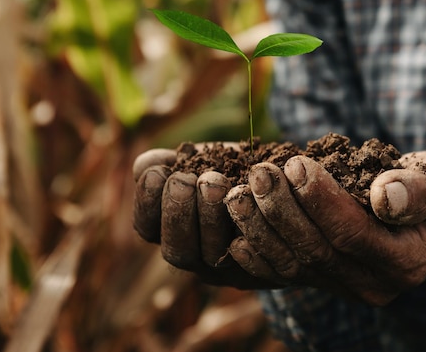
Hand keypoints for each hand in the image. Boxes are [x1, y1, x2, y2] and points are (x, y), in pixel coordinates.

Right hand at [132, 148, 279, 288]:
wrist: (281, 178)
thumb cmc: (232, 167)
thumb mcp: (200, 158)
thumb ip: (170, 162)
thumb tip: (144, 166)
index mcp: (173, 228)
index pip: (148, 227)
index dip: (147, 202)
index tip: (156, 174)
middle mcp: (198, 255)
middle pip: (177, 250)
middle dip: (177, 212)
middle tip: (186, 180)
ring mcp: (230, 266)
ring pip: (211, 256)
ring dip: (210, 218)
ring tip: (216, 181)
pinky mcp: (265, 265)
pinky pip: (253, 255)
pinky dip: (249, 226)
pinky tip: (247, 196)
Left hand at [225, 152, 425, 304]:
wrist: (419, 209)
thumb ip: (420, 189)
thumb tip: (386, 197)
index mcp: (405, 263)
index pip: (353, 235)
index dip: (320, 201)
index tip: (295, 164)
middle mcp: (372, 285)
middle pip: (315, 252)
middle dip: (282, 211)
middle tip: (260, 174)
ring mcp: (342, 287)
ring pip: (291, 265)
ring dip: (259, 228)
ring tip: (239, 191)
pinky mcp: (319, 281)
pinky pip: (279, 274)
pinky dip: (253, 252)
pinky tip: (234, 225)